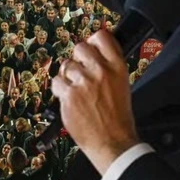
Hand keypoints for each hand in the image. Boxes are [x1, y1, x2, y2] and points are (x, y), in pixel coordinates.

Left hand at [51, 30, 138, 174]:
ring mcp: (84, 82)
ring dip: (68, 77)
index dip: (93, 41)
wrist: (113, 142)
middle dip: (78, 59)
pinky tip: (69, 99)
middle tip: (81, 73)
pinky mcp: (69, 95)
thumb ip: (108, 67)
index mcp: (117, 67)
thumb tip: (94, 53)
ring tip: (77, 92)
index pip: (101, 37)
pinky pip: (57, 82)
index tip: (91, 47)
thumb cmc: (118, 118)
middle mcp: (101, 71)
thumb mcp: (122, 85)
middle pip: (80, 47)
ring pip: (66, 66)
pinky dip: (60, 90)